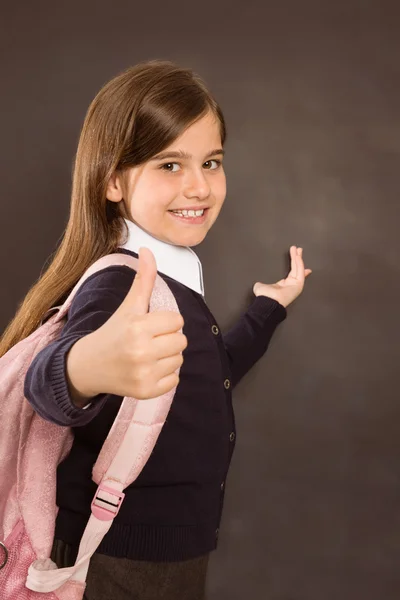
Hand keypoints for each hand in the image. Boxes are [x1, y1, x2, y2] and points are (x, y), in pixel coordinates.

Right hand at [74, 247, 187, 399]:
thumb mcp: (128, 305)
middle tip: (148, 341)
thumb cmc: (112, 332)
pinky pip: (174, 380)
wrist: (89, 366)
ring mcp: (144, 373)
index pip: (177, 320)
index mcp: (138, 326)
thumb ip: (143, 279)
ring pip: (179, 360)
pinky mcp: (146, 391)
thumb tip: (148, 251)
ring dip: (167, 357)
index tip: (149, 325)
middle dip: (168, 339)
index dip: (165, 321)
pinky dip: (165, 376)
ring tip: (147, 355)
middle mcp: (141, 351)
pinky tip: (147, 370)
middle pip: (181, 340)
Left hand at [253, 246, 311, 307]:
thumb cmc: (265, 296)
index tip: (298, 258)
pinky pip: (300, 272)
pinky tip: (297, 256)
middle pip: (296, 268)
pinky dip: (299, 263)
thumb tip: (258, 283)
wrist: (268, 302)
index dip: (295, 265)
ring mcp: (296, 285)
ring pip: (298, 268)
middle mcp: (291, 285)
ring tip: (297, 249)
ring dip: (298, 258)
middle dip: (297, 258)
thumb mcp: (261, 287)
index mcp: (283, 285)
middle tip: (298, 249)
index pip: (292, 273)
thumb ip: (261, 283)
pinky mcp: (299, 284)